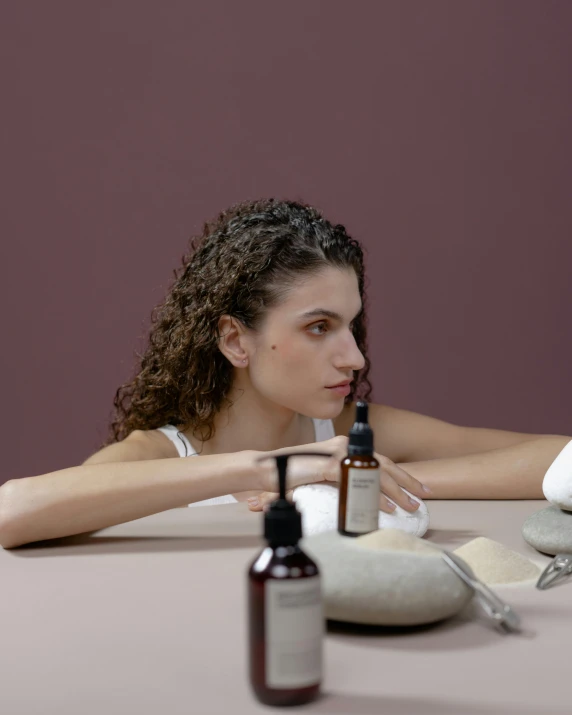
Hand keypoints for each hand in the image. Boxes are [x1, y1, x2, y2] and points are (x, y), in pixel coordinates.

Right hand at [249, 435, 429, 512]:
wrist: (263, 470)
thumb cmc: (289, 474)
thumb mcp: (319, 475)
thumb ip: (338, 479)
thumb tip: (359, 496)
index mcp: (342, 447)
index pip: (376, 458)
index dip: (398, 473)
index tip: (415, 487)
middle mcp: (342, 446)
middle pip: (382, 462)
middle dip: (406, 480)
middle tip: (424, 495)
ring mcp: (334, 454)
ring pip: (374, 471)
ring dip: (395, 490)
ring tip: (411, 505)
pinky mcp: (326, 465)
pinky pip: (357, 481)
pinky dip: (373, 494)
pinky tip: (386, 507)